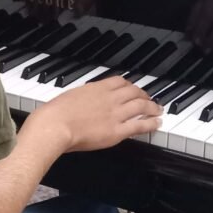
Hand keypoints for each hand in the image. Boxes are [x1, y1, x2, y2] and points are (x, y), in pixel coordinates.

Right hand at [29, 76, 162, 152]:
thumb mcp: (69, 96)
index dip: (129, 85)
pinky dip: (151, 123)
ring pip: (141, 106)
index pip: (120, 81)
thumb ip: (81, 97)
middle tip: (149, 98)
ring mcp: (115, 114)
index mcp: (97, 88)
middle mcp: (109, 98)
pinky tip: (157, 123)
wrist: (55, 125)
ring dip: (152, 107)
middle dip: (144, 94)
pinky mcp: (117, 131)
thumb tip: (82, 100)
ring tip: (158, 109)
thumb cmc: (55, 114)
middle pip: (134, 92)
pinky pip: (139, 125)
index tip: (132, 88)